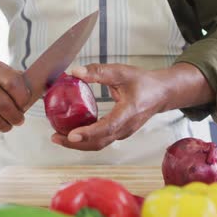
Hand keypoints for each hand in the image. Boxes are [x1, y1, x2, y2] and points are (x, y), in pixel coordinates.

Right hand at [0, 56, 29, 135]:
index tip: (24, 105)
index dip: (23, 99)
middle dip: (15, 117)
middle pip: (3, 105)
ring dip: (4, 126)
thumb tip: (36, 95)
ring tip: (7, 125)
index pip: (13, 84)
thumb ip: (20, 84)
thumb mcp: (4, 75)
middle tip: (19, 121)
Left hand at [51, 64, 169, 150]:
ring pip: (99, 144)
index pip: (107, 127)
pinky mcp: (119, 133)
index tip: (71, 135)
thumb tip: (75, 72)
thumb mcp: (122, 72)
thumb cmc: (144, 83)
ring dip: (78, 144)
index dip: (88, 133)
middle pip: (98, 142)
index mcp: (129, 113)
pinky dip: (85, 139)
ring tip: (58, 137)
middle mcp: (125, 127)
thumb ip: (99, 72)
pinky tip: (72, 132)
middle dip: (75, 144)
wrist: (161, 94)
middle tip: (55, 137)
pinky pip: (101, 140)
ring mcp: (122, 133)